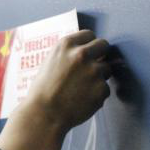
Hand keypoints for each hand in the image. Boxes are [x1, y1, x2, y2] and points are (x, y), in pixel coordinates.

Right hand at [0, 30, 111, 149]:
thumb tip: (87, 50)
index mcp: (67, 44)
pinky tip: (82, 100)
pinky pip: (105, 89)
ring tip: (81, 89)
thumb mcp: (51, 62)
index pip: (89, 34)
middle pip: (104, 45)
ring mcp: (94, 71)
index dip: (89, 44)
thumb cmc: (43, 90)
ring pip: (106, 69)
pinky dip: (97, 95)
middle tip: (92, 67)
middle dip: (100, 54)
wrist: (44, 114)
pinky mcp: (101, 89)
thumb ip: (69, 54)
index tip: (88, 52)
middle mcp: (82, 54)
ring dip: (98, 77)